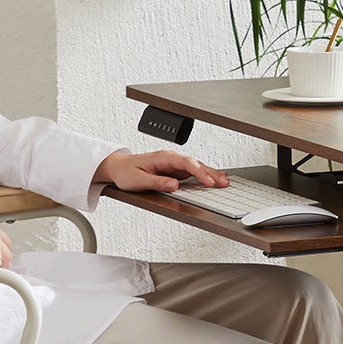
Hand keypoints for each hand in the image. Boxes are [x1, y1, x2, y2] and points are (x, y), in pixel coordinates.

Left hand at [94, 149, 229, 193]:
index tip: (209, 182)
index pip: (186, 163)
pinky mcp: (175, 171)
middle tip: (224, 183)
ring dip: (210, 174)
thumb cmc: (126, 172)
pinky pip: (193, 173)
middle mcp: (171, 159)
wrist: (118, 167)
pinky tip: (213, 180)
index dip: (199, 172)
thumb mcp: (138, 180)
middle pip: (196, 164)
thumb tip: (174, 185)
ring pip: (196, 167)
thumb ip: (157, 182)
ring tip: (224, 182)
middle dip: (211, 173)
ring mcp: (174, 164)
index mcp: (163, 157)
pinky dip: (204, 176)